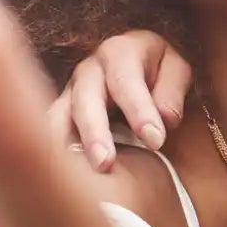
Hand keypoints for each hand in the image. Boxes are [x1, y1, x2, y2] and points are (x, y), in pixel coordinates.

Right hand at [51, 31, 192, 171]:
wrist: (136, 62)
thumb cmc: (158, 70)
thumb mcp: (176, 69)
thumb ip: (171, 92)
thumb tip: (165, 119)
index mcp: (119, 53)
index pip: (125, 82)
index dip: (139, 111)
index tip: (154, 141)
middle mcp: (89, 70)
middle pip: (86, 100)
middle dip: (94, 132)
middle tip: (105, 163)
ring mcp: (70, 91)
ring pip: (60, 116)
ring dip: (65, 145)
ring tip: (74, 173)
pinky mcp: (62, 113)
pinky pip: (51, 131)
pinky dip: (53, 150)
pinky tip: (60, 173)